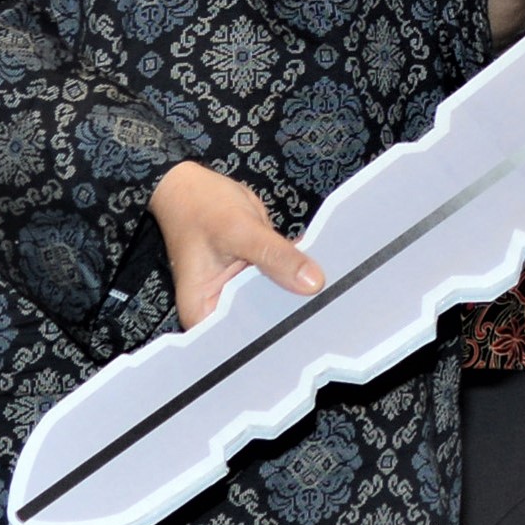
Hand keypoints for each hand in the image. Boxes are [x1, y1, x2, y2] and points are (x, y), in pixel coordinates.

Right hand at [150, 163, 323, 329]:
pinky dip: (296, 275)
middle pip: (261, 323)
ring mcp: (238, 291)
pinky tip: (323, 274)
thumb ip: (275, 257)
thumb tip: (312, 282)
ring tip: (332, 296)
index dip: (273, 338)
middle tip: (329, 314)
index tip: (307, 334)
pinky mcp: (253, 273)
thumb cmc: (198, 207)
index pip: (241, 341)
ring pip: (274, 300)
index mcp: (203, 312)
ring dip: (298, 295)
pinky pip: (279, 279)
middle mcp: (220, 308)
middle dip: (291, 316)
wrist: (191, 183)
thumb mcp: (238, 231)